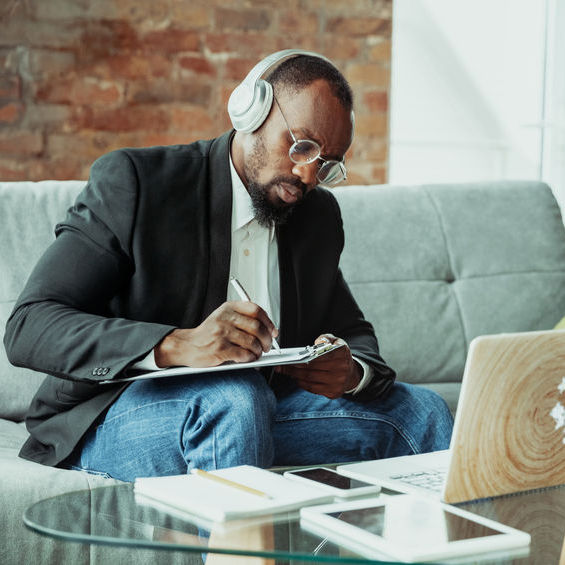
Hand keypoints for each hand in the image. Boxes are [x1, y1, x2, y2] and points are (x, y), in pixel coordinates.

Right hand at [154, 301, 278, 367]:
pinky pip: (243, 354)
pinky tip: (247, 359)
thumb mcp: (223, 317)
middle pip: (257, 327)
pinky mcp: (219, 349)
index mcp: (228, 308)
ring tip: (257, 354)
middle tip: (267, 346)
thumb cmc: (208, 334)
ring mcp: (222, 333)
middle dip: (267, 339)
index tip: (273, 331)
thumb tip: (268, 329)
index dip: (268, 322)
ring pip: (252, 342)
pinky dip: (249, 358)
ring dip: (258, 351)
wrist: (186, 346)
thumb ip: (242, 319)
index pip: (256, 310)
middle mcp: (225, 318)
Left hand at [275, 334, 361, 398]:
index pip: (318, 358)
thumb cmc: (340, 356)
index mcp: (341, 355)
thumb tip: (317, 343)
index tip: (289, 359)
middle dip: (294, 368)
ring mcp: (337, 384)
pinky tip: (297, 378)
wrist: (351, 373)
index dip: (301, 359)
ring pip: (310, 381)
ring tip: (287, 372)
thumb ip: (326, 338)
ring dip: (296, 377)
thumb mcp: (336, 341)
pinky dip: (303, 384)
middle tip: (282, 366)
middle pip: (311, 370)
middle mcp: (341, 370)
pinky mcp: (333, 393)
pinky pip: (313, 389)